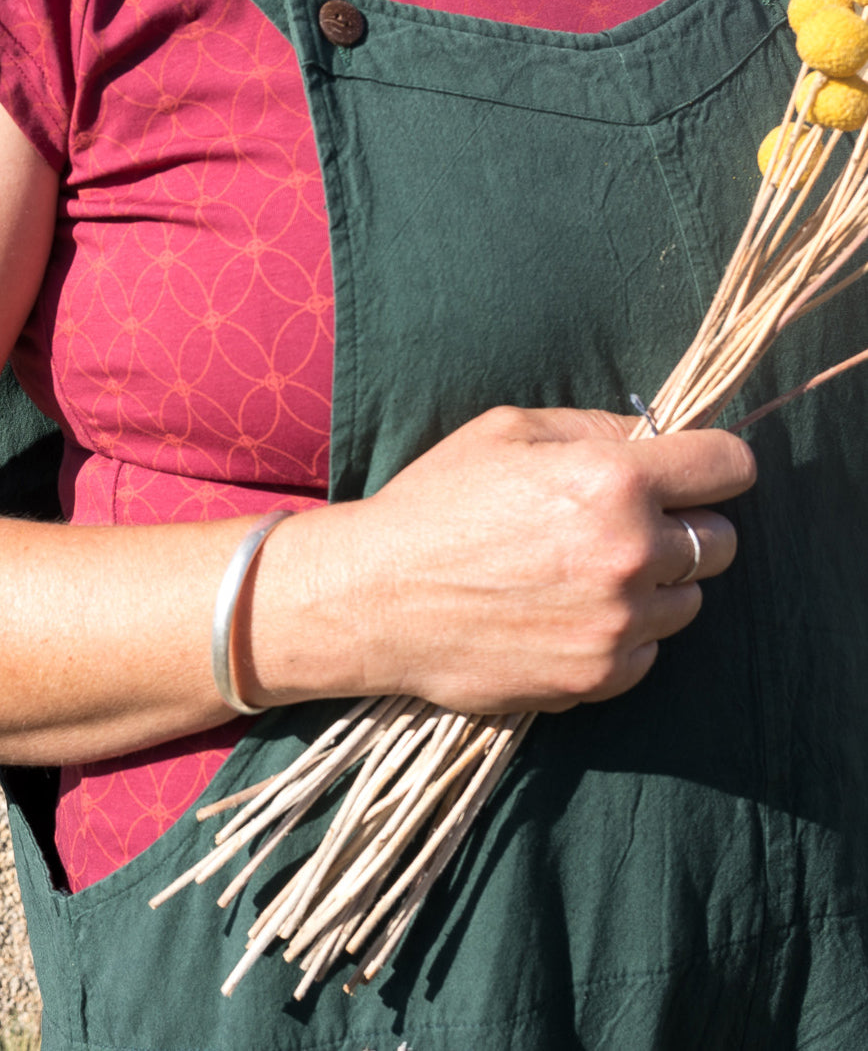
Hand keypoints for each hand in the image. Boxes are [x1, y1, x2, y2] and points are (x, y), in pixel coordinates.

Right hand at [262, 406, 754, 714]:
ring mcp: (618, 624)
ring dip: (655, 584)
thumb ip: (596, 427)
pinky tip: (568, 614)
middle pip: (722, 539)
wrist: (373, 598)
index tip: (694, 469)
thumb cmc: (434, 503)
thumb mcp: (506, 431)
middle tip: (624, 524)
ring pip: (690, 600)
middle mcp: (630, 554)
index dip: (714, 462)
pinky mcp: (598, 677)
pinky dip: (625, 634)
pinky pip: (650, 651)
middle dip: (684, 525)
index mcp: (613, 480)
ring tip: (586, 573)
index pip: (730, 464)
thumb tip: (655, 437)